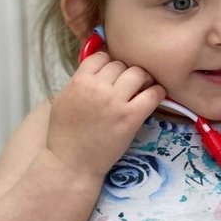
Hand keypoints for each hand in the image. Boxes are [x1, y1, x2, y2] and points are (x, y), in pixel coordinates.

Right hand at [46, 51, 165, 180]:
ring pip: (138, 74)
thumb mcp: (64, 100)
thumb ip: (80, 82)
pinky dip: (157, 93)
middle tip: (128, 86)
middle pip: (121, 64)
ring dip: (143, 79)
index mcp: (79, 81)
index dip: (108, 65)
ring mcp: (115, 102)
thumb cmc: (65, 135)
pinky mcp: (130, 118)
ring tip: (142, 90)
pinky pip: (152, 94)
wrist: (72, 163)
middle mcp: (97, 88)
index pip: (101, 57)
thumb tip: (98, 67)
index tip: (112, 76)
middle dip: (125, 74)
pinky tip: (155, 97)